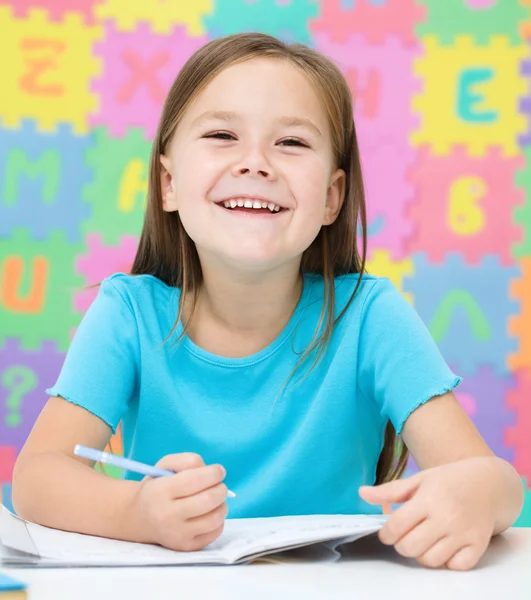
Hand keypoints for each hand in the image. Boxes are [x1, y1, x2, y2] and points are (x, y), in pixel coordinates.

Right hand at [132, 453, 228, 551]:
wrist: (141, 518)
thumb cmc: (158, 486)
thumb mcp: (165, 465)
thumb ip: (187, 461)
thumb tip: (210, 471)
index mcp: (160, 491)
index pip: (195, 480)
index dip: (214, 473)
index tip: (219, 471)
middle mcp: (167, 515)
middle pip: (209, 500)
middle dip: (221, 488)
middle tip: (219, 485)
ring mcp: (177, 534)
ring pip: (215, 518)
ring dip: (222, 504)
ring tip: (215, 499)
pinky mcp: (186, 547)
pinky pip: (215, 532)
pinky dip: (219, 520)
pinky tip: (209, 513)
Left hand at [359, 457, 497, 569]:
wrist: (489, 483)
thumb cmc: (449, 480)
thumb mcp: (419, 479)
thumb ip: (390, 491)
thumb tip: (362, 493)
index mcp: (428, 499)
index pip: (396, 527)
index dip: (386, 534)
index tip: (388, 532)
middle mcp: (446, 517)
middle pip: (410, 547)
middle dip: (401, 544)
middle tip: (405, 535)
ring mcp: (463, 533)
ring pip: (430, 560)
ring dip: (421, 554)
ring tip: (424, 539)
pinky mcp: (478, 545)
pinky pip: (455, 566)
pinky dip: (447, 561)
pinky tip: (444, 546)